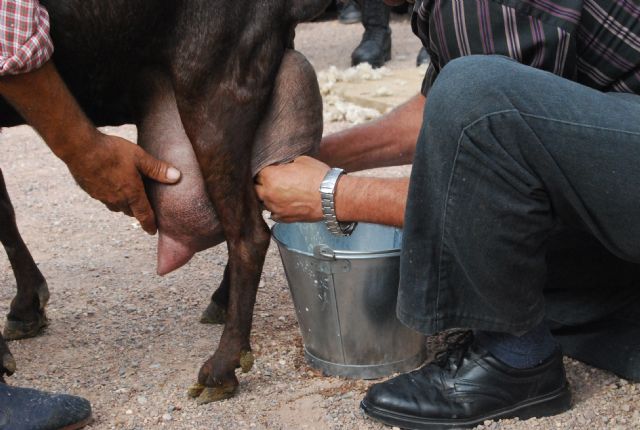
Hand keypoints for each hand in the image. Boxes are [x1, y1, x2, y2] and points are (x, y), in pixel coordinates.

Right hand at [64, 131, 180, 233]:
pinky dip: (110, 196)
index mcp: (131, 194)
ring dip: (123, 205)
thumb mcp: (140, 157)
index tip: (153, 232)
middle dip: (138, 212)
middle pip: (130, 211)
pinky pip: (104, 198)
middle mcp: (116, 199)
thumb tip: (177, 177)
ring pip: (116, 206)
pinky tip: (110, 186)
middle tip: (144, 211)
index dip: (150, 224)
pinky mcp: (90, 190)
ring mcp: (101, 196)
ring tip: (128, 199)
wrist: (79, 148)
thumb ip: (158, 169)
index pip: (144, 215)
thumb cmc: (112, 152)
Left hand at [255, 156, 328, 222]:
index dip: (264, 170)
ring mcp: (275, 208)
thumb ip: (285, 164)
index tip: (270, 169)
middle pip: (255, 188)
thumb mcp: (301, 160)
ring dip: (267, 196)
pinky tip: (284, 203)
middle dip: (261, 183)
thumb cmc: (318, 177)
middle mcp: (268, 194)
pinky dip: (276, 208)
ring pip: (262, 202)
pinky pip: (273, 213)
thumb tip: (281, 167)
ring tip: (279, 192)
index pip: (257, 172)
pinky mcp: (283, 218)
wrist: (332, 197)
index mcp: (270, 177)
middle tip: (272, 180)